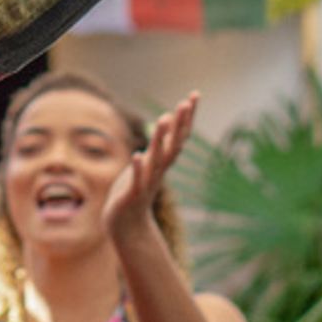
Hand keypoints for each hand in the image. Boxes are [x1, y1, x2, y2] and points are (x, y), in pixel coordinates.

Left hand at [103, 91, 197, 241]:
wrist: (126, 226)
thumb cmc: (134, 192)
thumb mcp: (147, 165)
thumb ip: (157, 147)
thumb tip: (166, 124)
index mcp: (161, 162)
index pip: (179, 136)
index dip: (187, 116)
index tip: (195, 94)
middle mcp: (158, 170)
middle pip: (173, 144)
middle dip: (179, 124)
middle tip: (185, 101)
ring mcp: (146, 182)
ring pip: (156, 159)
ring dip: (159, 140)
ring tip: (162, 119)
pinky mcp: (132, 194)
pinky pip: (136, 180)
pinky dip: (137, 169)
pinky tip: (137, 156)